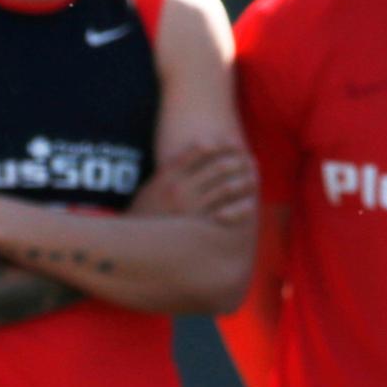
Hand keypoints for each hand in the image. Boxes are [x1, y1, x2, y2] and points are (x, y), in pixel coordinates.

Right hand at [130, 143, 256, 224]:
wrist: (133, 244)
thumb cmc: (143, 214)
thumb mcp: (150, 186)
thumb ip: (170, 170)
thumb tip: (190, 156)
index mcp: (168, 175)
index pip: (198, 151)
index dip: (219, 144)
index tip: (231, 141)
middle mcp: (180, 189)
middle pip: (216, 167)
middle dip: (236, 159)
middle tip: (248, 157)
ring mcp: (190, 208)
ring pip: (225, 187)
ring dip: (242, 179)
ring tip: (252, 177)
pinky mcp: (197, 227)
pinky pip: (224, 213)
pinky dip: (240, 207)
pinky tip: (249, 204)